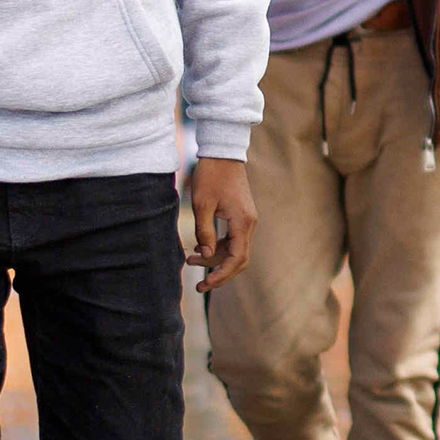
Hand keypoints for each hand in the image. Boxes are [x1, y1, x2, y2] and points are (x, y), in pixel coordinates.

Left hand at [187, 157, 257, 291]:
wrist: (222, 153)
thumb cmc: (211, 175)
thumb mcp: (201, 204)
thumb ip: (205, 232)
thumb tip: (207, 256)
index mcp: (242, 222)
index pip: (237, 258)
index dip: (222, 274)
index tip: (205, 283)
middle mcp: (249, 224)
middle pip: (239, 259)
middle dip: (219, 274)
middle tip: (199, 286)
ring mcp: (246, 220)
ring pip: (235, 250)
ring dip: (215, 260)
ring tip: (190, 261)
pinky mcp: (241, 216)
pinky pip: (233, 240)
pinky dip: (218, 248)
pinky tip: (200, 249)